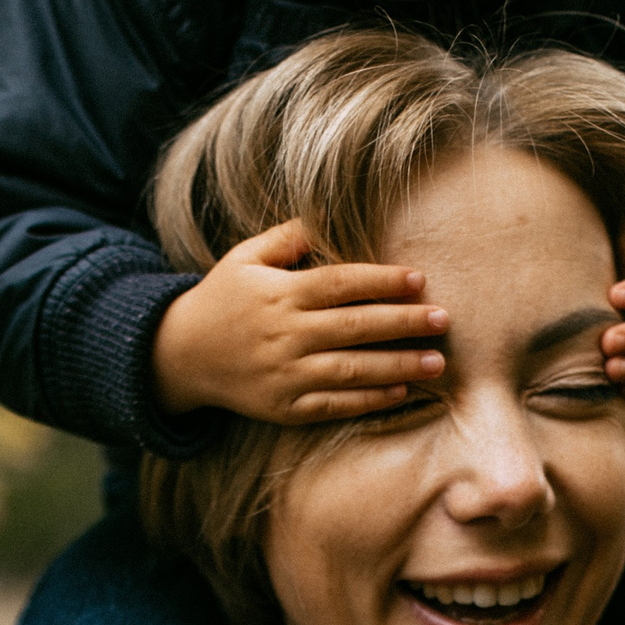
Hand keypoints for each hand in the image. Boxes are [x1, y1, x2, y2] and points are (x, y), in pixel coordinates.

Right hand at [152, 219, 449, 422]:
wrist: (180, 355)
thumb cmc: (223, 298)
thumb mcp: (245, 257)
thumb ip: (288, 238)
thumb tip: (329, 217)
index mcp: (279, 293)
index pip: (339, 284)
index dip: (381, 282)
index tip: (419, 280)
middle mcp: (284, 334)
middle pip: (354, 327)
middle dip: (403, 323)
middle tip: (443, 320)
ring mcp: (285, 374)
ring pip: (350, 370)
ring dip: (397, 367)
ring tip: (436, 362)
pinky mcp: (284, 407)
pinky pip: (334, 404)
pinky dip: (368, 400)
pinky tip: (400, 391)